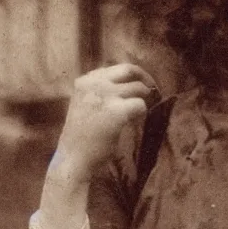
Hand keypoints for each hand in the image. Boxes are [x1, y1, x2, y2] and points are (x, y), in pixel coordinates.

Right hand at [54, 63, 156, 180]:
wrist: (73, 159)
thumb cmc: (81, 137)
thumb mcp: (84, 105)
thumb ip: (100, 92)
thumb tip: (129, 84)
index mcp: (84, 82)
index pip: (114, 69)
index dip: (130, 78)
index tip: (138, 87)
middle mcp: (93, 84)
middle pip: (129, 69)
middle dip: (145, 78)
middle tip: (154, 91)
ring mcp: (104, 96)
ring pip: (138, 88)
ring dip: (145, 100)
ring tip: (139, 113)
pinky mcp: (116, 112)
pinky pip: (140, 105)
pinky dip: (142, 113)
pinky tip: (133, 122)